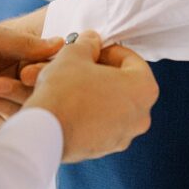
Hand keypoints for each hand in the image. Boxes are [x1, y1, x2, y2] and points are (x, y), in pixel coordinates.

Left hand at [0, 23, 62, 128]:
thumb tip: (60, 42)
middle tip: (5, 84)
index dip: (40, 68)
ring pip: (29, 106)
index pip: (42, 62)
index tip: (27, 72)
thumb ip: (22, 42)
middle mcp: (13, 75)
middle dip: (25, 88)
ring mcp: (6, 97)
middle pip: (40, 87)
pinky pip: (15, 122)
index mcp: (14, 52)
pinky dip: (5, 118)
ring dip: (10, 101)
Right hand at [26, 31, 157, 163]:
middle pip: (123, 84)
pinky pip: (100, 124)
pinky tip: (65, 105)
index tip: (91, 49)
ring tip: (67, 84)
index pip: (131, 60)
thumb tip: (92, 40)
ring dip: (92, 92)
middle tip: (79, 65)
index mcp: (143, 88)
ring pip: (110, 105)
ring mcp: (124, 135)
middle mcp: (141, 116)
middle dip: (100, 72)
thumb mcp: (74, 54)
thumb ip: (87, 44)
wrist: (45, 131)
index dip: (108, 50)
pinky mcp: (105, 148)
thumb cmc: (64, 90)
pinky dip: (87, 113)